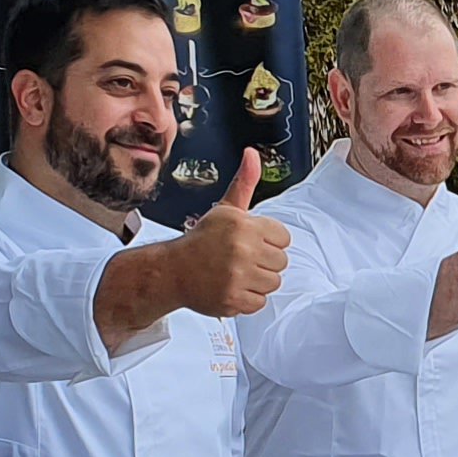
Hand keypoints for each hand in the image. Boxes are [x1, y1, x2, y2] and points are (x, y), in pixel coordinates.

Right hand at [163, 153, 289, 318]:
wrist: (173, 270)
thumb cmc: (202, 240)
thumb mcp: (225, 209)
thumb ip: (244, 183)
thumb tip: (252, 153)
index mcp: (244, 225)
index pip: (284, 238)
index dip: (268, 240)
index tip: (250, 242)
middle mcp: (242, 250)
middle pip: (281, 262)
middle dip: (265, 261)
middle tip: (242, 259)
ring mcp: (237, 277)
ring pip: (273, 282)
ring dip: (258, 281)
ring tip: (237, 273)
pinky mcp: (233, 300)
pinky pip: (259, 302)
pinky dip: (248, 299)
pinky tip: (232, 287)